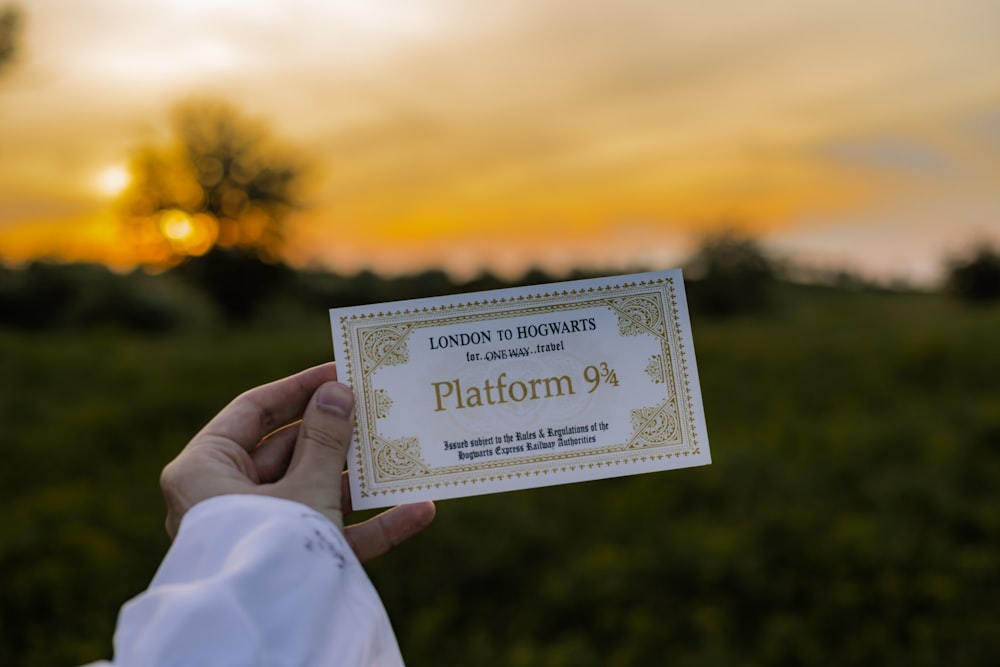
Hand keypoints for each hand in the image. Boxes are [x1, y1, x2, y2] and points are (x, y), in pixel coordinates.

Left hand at [159, 363, 434, 561]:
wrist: (262, 641)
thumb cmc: (270, 551)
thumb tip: (338, 390)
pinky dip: (369, 525)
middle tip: (376, 408)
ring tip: (402, 454)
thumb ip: (326, 439)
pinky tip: (418, 511)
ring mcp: (258, 532)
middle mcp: (225, 498)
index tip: (339, 369)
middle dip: (338, 435)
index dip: (299, 388)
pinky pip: (328, 535)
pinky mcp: (287, 564)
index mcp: (205, 469)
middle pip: (289, 451)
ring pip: (313, 492)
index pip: (254, 411)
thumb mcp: (304, 487)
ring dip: (360, 480)